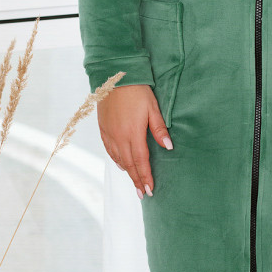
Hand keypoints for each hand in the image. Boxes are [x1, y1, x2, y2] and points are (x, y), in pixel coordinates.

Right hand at [97, 84, 172, 198]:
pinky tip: (122, 164)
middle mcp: (119, 137)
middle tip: (143, 194)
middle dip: (137, 180)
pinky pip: (109, 150)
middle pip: (129, 164)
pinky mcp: (103, 129)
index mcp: (133, 133)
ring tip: (135, 182)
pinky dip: (116, 160)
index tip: (150, 190)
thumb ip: (159, 129)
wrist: (115, 77)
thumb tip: (169, 147)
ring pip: (118, 159)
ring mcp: (109, 134)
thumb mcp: (153, 108)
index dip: (146, 177)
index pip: (141, 161)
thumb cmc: (138, 91)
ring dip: (127, 172)